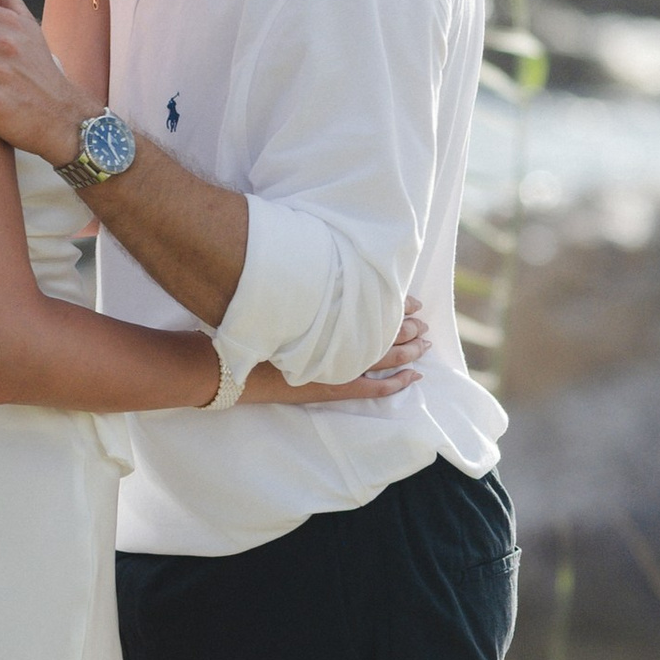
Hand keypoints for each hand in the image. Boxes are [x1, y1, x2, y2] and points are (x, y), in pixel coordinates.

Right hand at [239, 291, 429, 408]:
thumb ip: (312, 290)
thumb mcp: (287, 301)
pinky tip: (414, 377)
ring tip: (425, 345)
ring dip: (409, 350)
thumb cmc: (256, 326)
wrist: (234, 363)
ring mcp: (339, 365)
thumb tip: (332, 271)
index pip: (377, 307)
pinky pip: (374, 388)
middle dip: (409, 326)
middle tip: (424, 322)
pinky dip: (397, 382)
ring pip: (387, 356)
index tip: (415, 301)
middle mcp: (339, 338)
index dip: (399, 304)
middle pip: (386, 330)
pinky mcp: (333, 388)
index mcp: (331, 315)